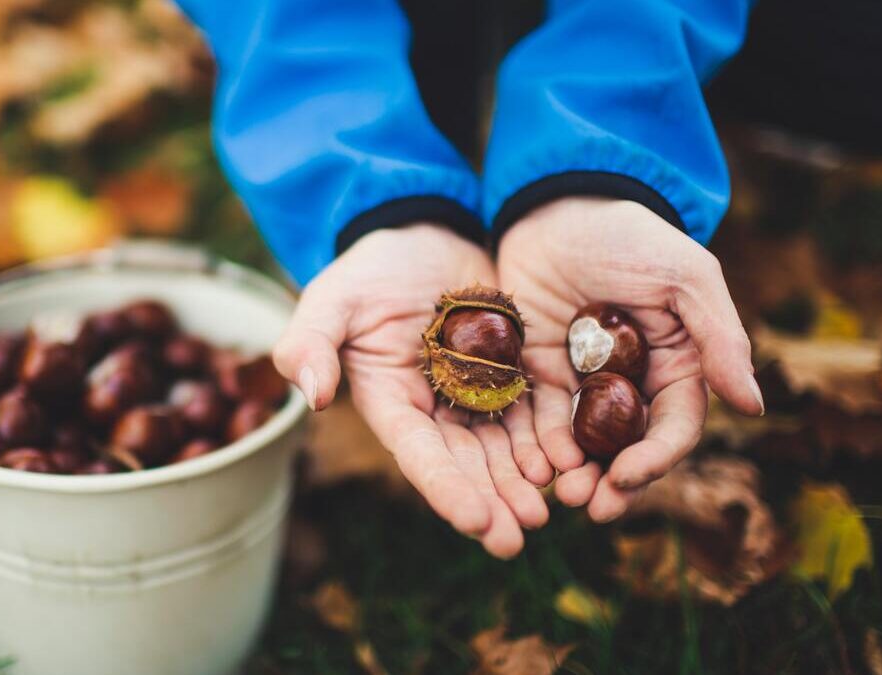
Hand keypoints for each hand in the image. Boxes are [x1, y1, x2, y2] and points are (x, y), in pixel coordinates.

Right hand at [273, 224, 547, 556]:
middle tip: (518, 537)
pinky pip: (534, 411)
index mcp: (392, 403)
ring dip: (523, 483)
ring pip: (504, 448)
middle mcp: (436, 410)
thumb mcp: (331, 299)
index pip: (419, 454)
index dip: (446, 489)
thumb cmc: (369, 270)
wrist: (423, 233)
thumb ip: (310, 342)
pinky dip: (550, 439)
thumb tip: (312, 396)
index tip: (476, 522)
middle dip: (491, 502)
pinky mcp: (512, 373)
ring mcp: (476, 394)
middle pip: (466, 464)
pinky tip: (571, 463)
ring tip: (550, 510)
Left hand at [497, 197, 763, 521]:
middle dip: (612, 482)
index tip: (628, 477)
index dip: (655, 458)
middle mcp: (632, 383)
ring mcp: (582, 381)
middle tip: (590, 508)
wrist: (556, 207)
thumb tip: (753, 406)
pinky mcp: (538, 372)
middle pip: (626, 447)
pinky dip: (536, 446)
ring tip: (559, 496)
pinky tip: (529, 466)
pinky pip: (538, 418)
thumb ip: (719, 339)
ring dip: (573, 474)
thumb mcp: (683, 278)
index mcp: (677, 365)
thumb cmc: (629, 236)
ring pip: (582, 443)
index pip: (673, 426)